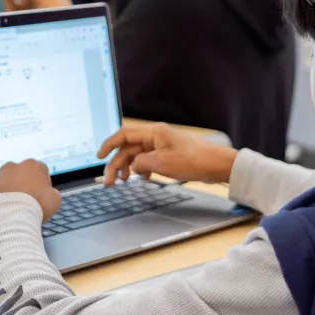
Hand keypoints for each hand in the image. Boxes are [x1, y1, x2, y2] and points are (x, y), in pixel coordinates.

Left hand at [0, 160, 61, 220]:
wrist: (8, 218)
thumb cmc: (33, 207)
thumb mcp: (55, 200)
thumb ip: (52, 193)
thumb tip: (48, 195)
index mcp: (32, 166)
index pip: (40, 171)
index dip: (42, 185)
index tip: (41, 198)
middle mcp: (12, 167)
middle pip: (18, 175)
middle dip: (21, 186)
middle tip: (24, 204)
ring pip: (0, 182)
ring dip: (4, 192)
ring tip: (8, 209)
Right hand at [98, 123, 238, 185]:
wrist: (216, 165)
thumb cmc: (194, 160)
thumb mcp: (162, 163)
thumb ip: (140, 163)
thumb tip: (131, 166)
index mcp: (153, 133)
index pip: (123, 135)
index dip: (108, 145)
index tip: (98, 156)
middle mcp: (156, 137)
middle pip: (128, 148)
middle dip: (116, 164)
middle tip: (108, 182)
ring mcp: (162, 146)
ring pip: (137, 156)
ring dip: (127, 168)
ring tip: (123, 182)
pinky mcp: (169, 155)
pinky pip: (148, 160)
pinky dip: (141, 169)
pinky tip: (142, 179)